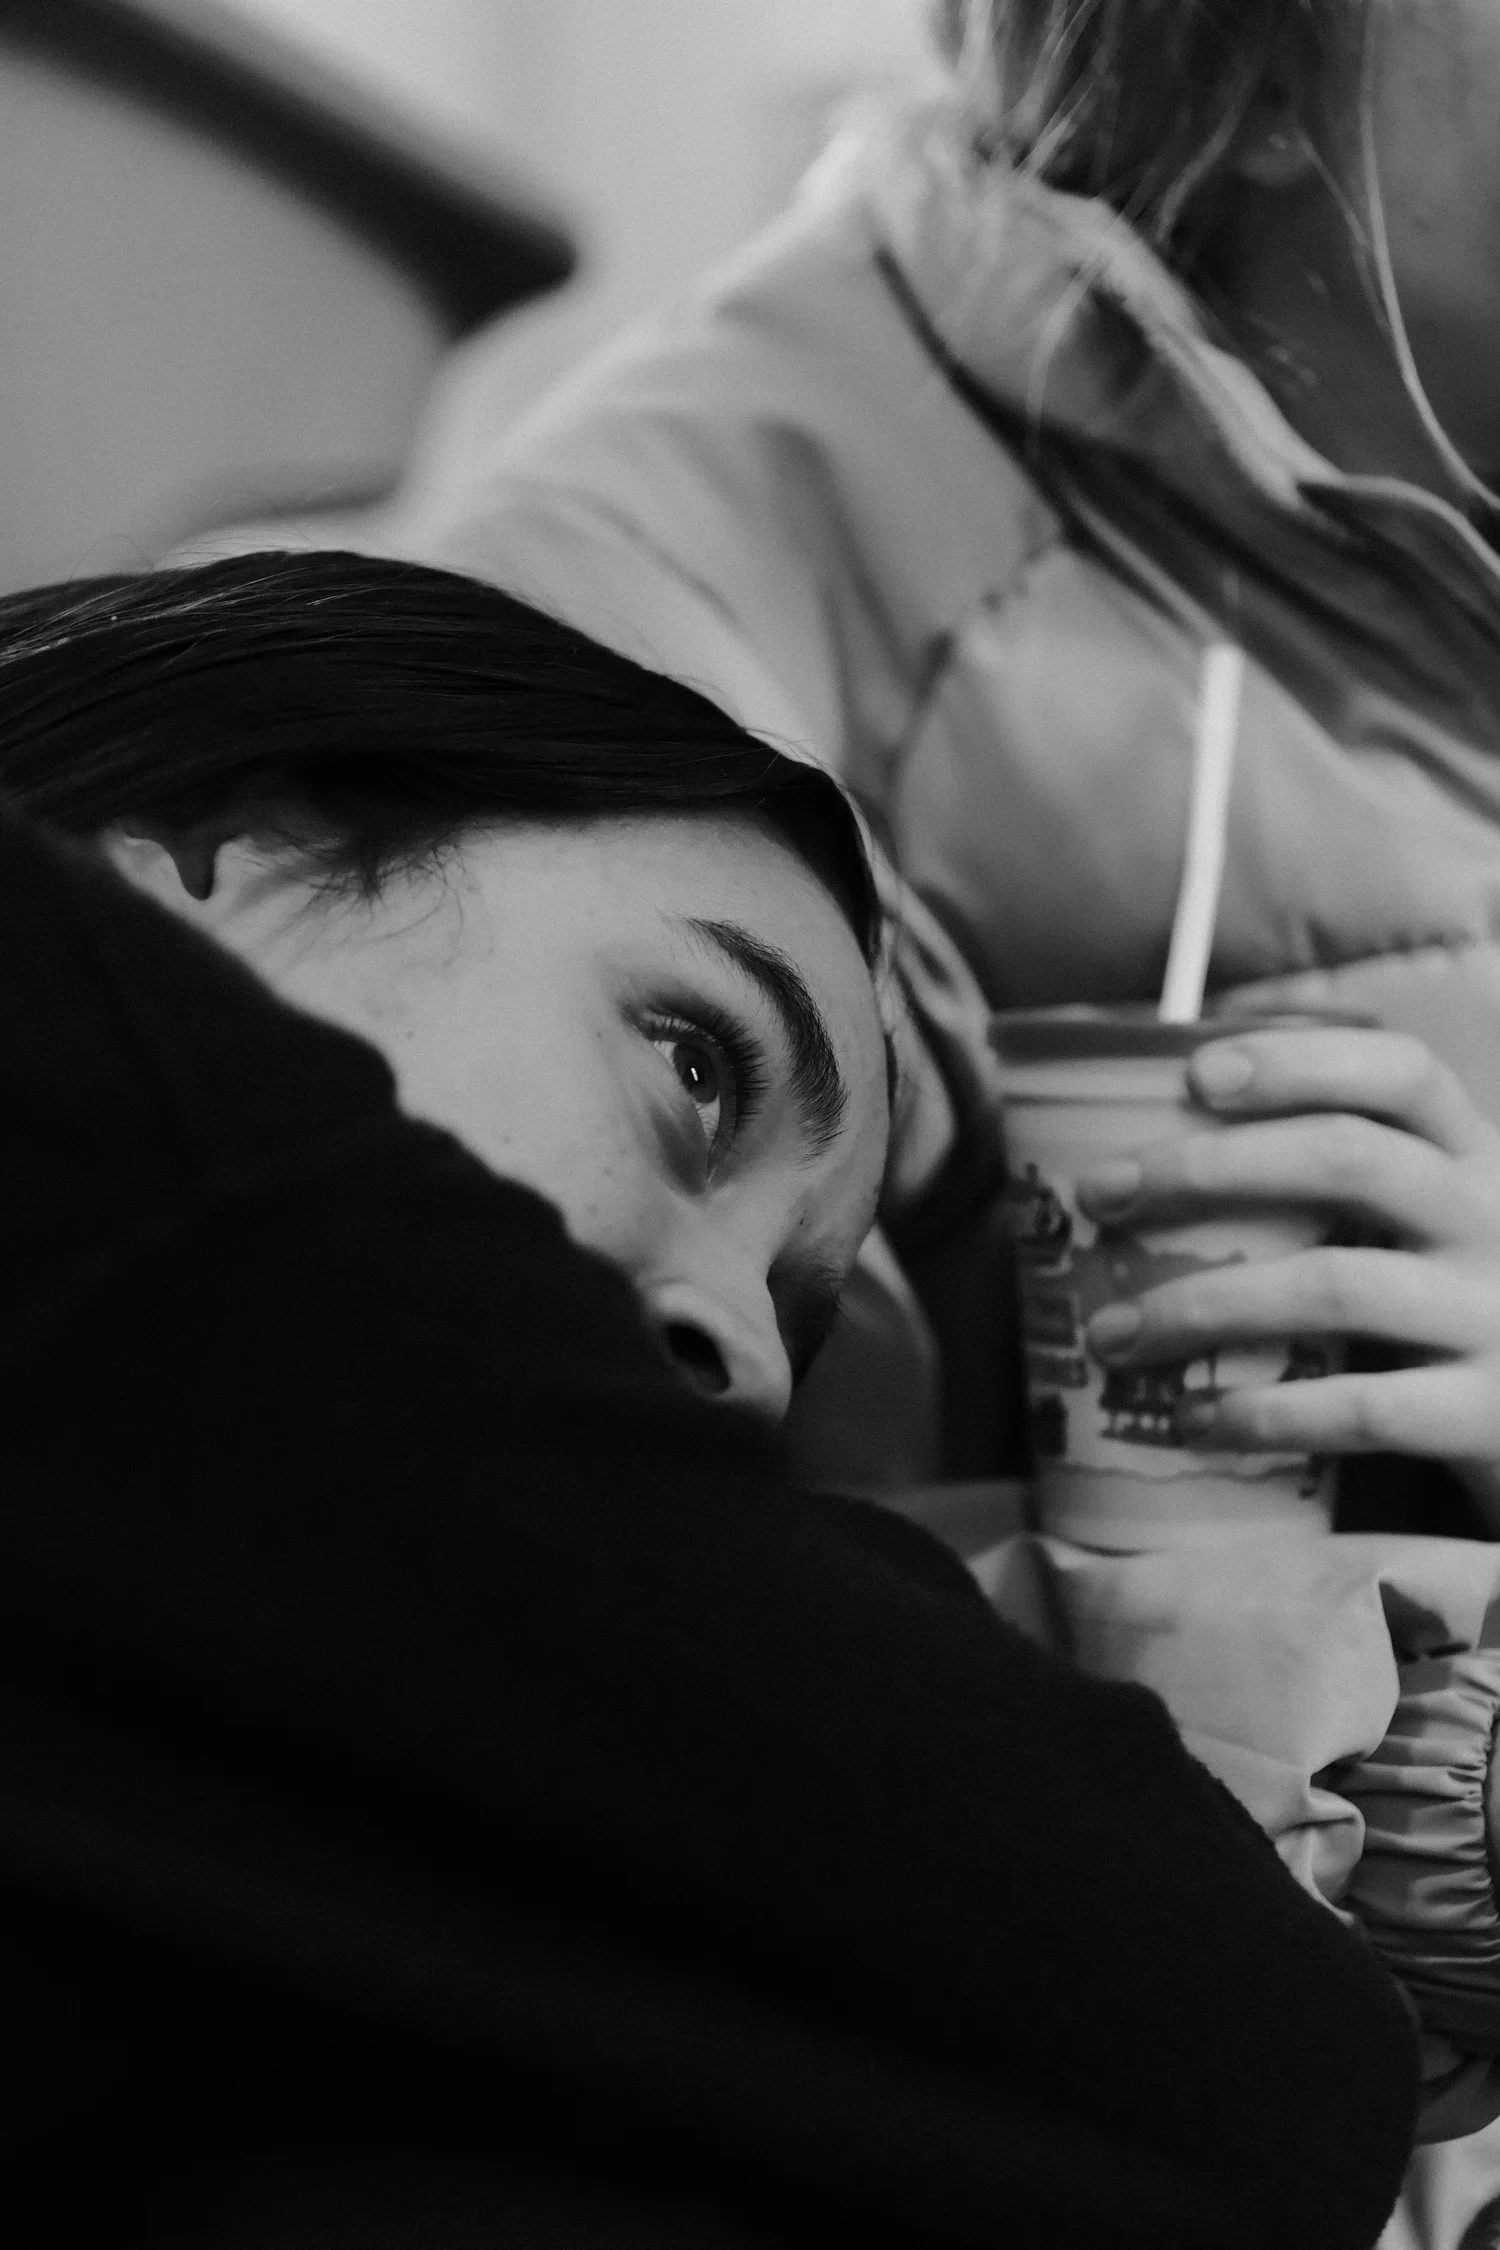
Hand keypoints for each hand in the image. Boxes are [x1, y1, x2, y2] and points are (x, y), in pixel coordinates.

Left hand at [1074, 1029, 1499, 1504]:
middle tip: (1101, 1194)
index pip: (1403, 1074)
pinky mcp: (1485, 1414)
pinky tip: (1198, 1420)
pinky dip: (1268, 1413)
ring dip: (1203, 1306)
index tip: (1196, 1074)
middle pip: (1348, 1159)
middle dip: (1207, 1168)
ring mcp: (1494, 1316)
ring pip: (1335, 1286)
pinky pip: (1362, 1408)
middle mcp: (1492, 1221)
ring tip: (1113, 1334)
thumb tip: (1142, 1166)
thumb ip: (1331, 1188)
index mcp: (1471, 1157)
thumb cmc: (1448, 1311)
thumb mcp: (1420, 1228)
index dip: (1301, 1061)